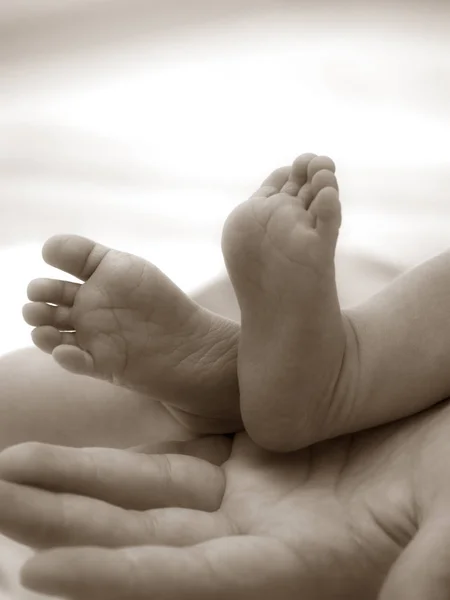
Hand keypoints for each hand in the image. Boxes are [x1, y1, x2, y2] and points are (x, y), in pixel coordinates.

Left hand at [1, 401, 449, 598]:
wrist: (438, 431)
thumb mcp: (448, 521)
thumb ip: (426, 569)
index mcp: (294, 565)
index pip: (187, 581)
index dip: (115, 576)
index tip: (39, 572)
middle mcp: (253, 539)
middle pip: (141, 537)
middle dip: (64, 523)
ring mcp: (245, 498)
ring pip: (141, 495)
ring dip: (76, 483)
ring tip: (10, 469)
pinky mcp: (245, 461)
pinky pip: (168, 463)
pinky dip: (118, 463)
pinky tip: (75, 456)